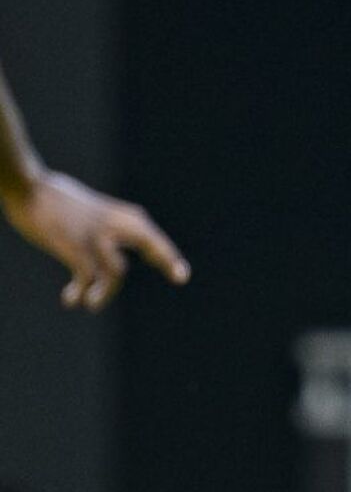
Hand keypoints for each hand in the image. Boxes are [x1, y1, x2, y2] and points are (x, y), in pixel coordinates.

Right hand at [2, 170, 189, 310]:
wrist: (28, 186)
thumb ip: (104, 226)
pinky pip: (87, 278)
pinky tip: (70, 300)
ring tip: (93, 306)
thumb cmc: (53, 199)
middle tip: (181, 277)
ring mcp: (95, 235)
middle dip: (166, 258)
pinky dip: (82, 292)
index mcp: (117, 215)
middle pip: (148, 240)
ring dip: (105, 293)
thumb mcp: (88, 210)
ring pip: (116, 272)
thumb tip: (108, 250)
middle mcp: (112, 223)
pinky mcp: (75, 246)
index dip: (166, 254)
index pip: (148, 235)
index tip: (181, 274)